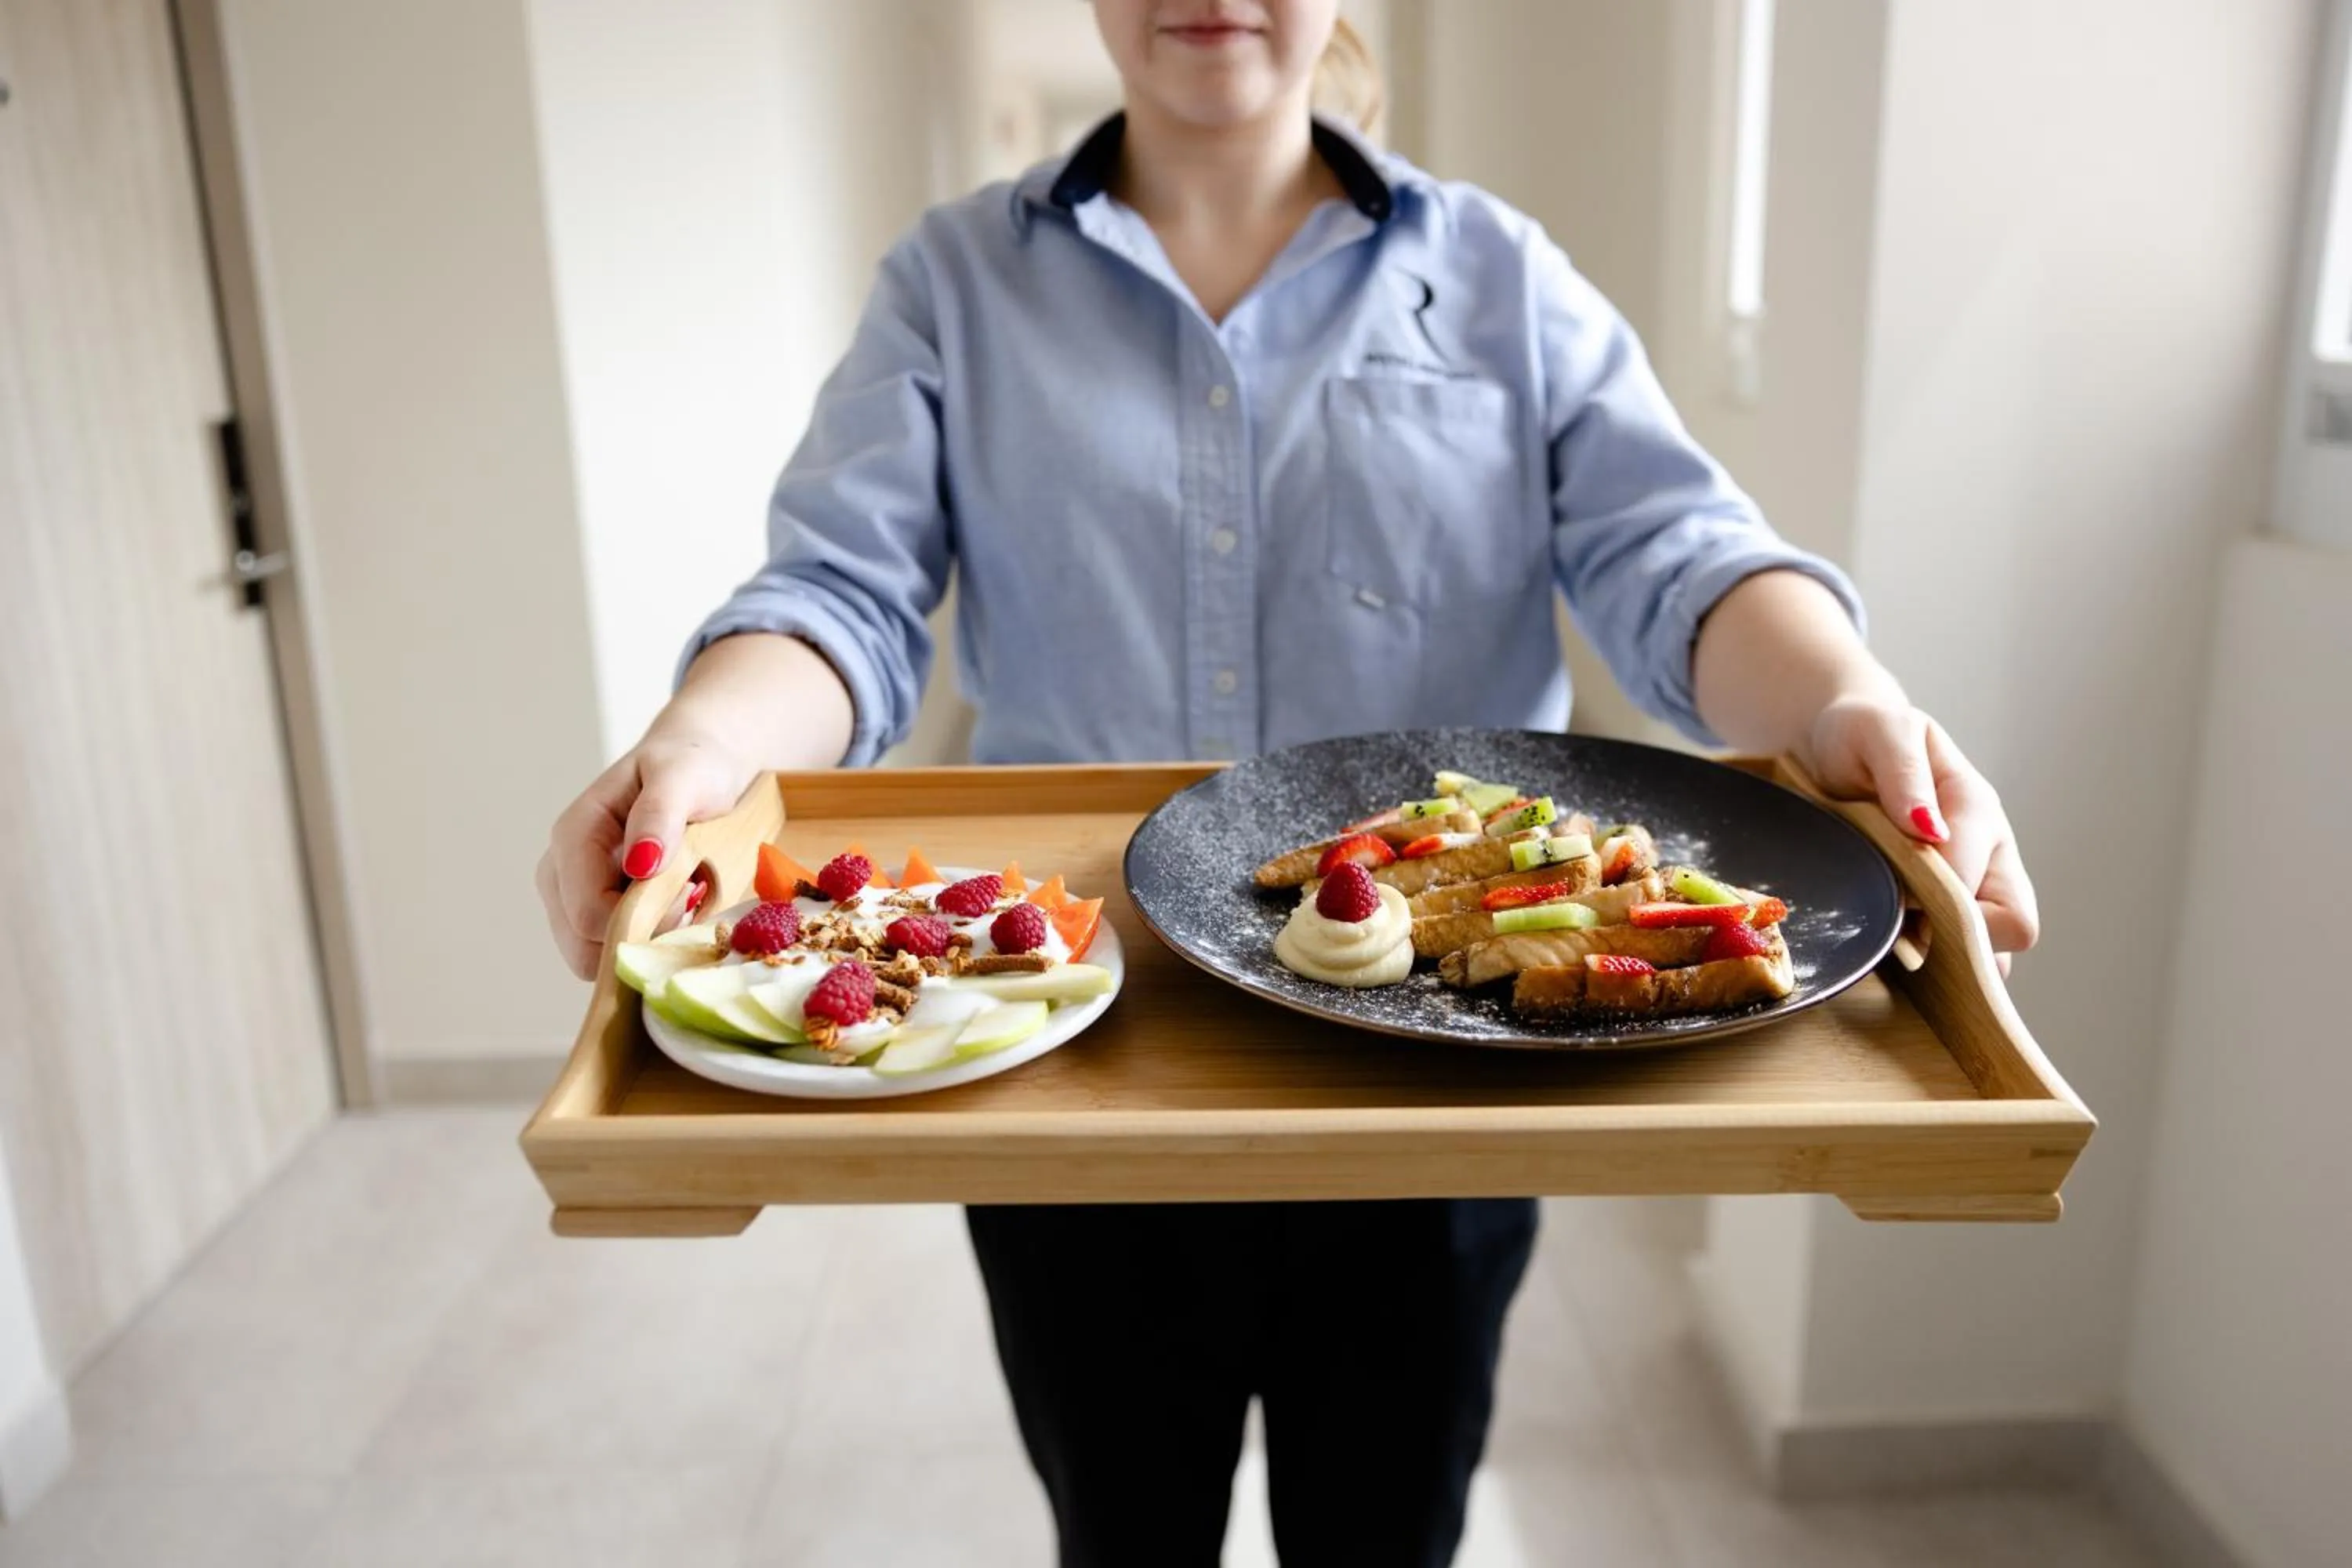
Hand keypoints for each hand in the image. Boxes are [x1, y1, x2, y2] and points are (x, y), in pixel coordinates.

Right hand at [536, 728, 760, 978]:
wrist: (698, 766)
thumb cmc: (691, 767)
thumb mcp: (684, 777)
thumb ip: (659, 814)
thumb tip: (641, 863)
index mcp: (573, 838)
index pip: (588, 916)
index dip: (642, 922)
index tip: (691, 894)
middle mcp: (560, 874)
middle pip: (585, 949)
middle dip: (642, 939)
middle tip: (691, 897)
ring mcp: (571, 898)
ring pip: (597, 958)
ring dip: (646, 943)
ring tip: (685, 896)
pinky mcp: (592, 914)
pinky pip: (614, 951)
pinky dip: (649, 942)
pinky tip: (676, 905)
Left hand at [1798, 698, 2039, 971]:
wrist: (1832, 743)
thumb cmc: (1860, 733)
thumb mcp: (1880, 732)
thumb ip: (1905, 775)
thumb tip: (1930, 831)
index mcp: (1976, 809)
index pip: (1983, 885)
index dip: (1939, 905)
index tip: (1891, 898)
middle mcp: (1988, 852)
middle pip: (2014, 925)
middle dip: (1962, 942)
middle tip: (1899, 929)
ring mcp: (1973, 883)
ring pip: (1994, 952)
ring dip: (1949, 961)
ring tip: (1894, 941)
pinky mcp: (1948, 906)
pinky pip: (1960, 957)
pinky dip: (1933, 965)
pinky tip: (1890, 949)